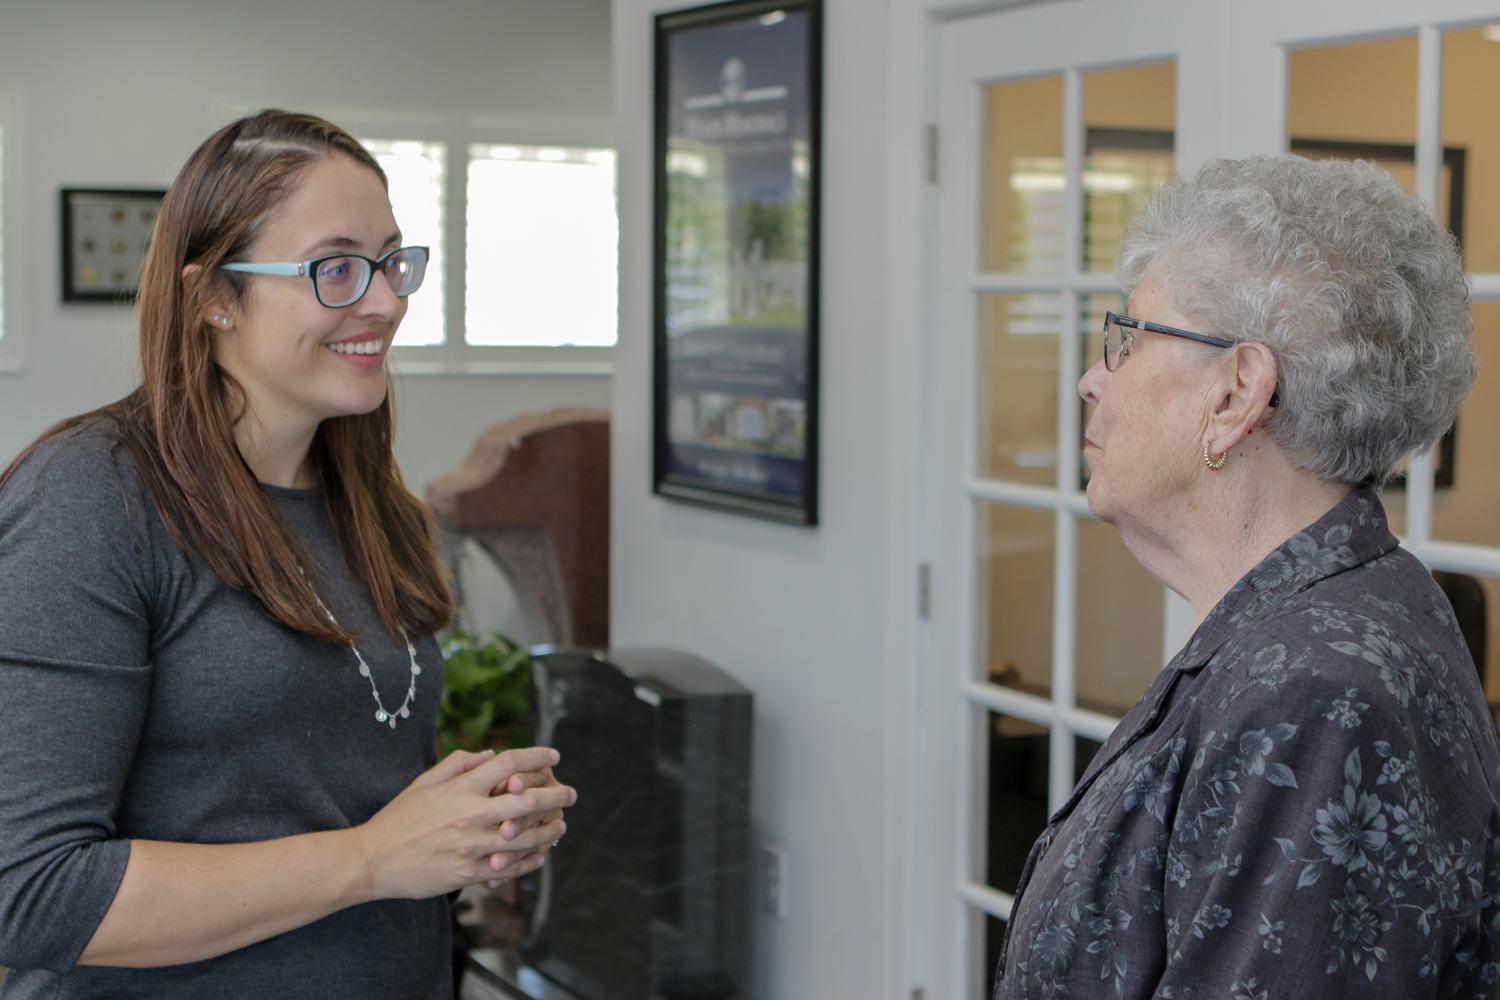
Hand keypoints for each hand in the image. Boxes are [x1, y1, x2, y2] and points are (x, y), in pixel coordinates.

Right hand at [349, 747, 575, 900]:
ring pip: (526, 836)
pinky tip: (540, 854)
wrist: (373, 860)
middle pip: (528, 799)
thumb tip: (491, 754)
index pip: (509, 763)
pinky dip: (531, 860)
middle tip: (571, 794)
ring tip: (560, 825)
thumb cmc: (399, 818)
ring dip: (549, 830)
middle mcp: (470, 814)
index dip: (537, 757)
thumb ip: (459, 763)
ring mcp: (472, 846)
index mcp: (461, 788)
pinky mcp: (469, 874)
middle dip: (556, 795)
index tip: (554, 757)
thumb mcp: (424, 781)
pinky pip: (511, 867)